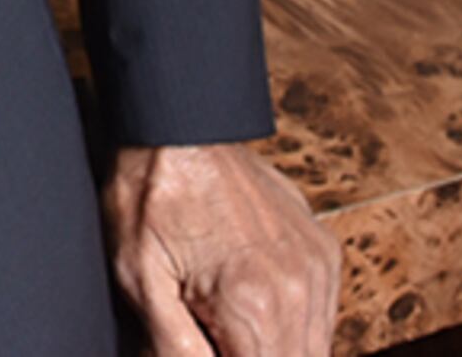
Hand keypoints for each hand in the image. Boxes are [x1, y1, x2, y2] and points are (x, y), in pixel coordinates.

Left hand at [102, 142, 338, 356]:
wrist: (179, 125)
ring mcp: (316, 266)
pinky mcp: (322, 249)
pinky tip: (253, 313)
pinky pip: (323, 315)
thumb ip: (174, 347)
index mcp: (250, 301)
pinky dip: (295, 328)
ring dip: (277, 350)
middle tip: (215, 337)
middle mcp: (297, 287)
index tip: (206, 348)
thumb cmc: (149, 195)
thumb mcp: (138, 277)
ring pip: (316, 349)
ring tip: (229, 329)